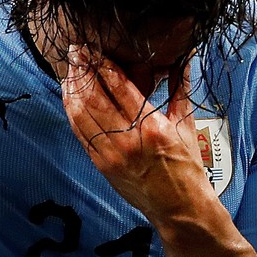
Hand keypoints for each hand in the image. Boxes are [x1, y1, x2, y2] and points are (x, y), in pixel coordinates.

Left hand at [61, 46, 216, 222]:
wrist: (178, 206)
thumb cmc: (186, 166)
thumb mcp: (187, 124)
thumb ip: (181, 88)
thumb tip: (184, 59)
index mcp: (151, 126)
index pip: (120, 86)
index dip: (103, 65)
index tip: (94, 49)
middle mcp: (127, 139)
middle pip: (94, 97)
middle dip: (82, 71)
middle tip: (76, 52)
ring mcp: (110, 154)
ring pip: (81, 115)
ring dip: (72, 90)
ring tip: (70, 71)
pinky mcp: (101, 164)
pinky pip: (80, 133)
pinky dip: (71, 113)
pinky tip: (69, 98)